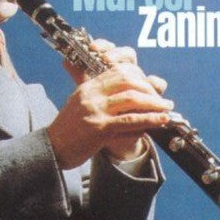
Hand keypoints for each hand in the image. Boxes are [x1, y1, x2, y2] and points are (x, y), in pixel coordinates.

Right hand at [48, 40, 172, 168]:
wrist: (52, 148)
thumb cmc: (68, 129)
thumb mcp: (80, 105)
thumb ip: (99, 97)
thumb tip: (125, 96)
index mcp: (88, 87)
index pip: (117, 71)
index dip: (138, 76)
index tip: (150, 86)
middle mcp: (92, 95)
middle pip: (128, 81)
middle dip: (149, 89)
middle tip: (162, 99)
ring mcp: (95, 110)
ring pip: (132, 99)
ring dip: (154, 103)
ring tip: (167, 108)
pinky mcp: (99, 128)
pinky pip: (130, 120)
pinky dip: (149, 119)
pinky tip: (160, 120)